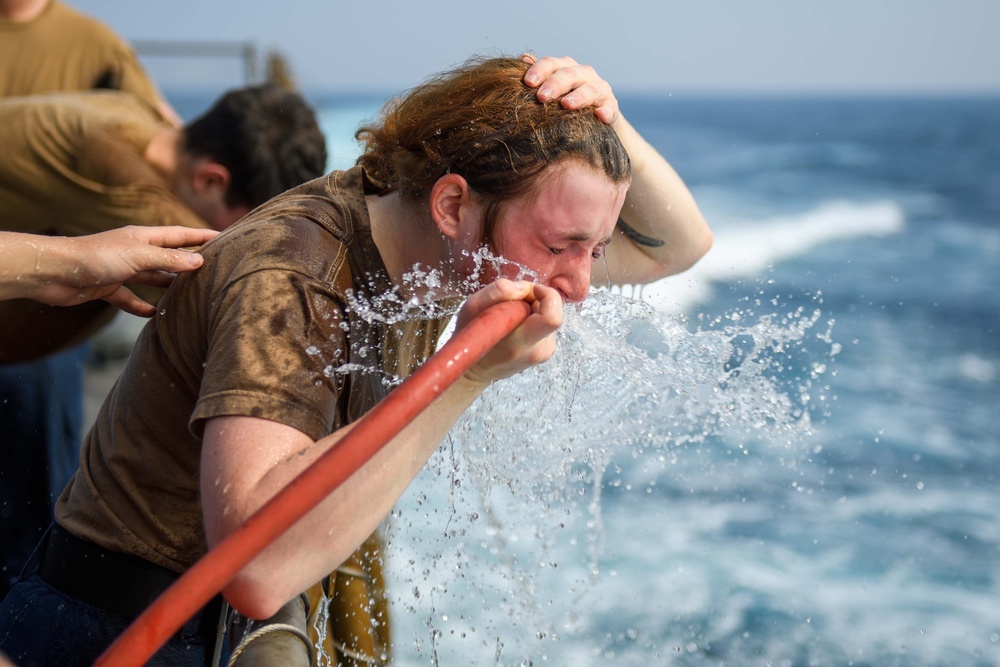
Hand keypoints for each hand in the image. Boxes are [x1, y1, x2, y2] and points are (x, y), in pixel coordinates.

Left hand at [2, 226, 217, 315]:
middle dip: (189, 262)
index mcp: (143, 237)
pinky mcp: (108, 287)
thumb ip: (169, 260)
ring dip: (170, 285)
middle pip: (169, 256)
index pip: (180, 235)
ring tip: (192, 294)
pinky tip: (154, 315)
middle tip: (214, 269)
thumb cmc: (94, 257)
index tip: (224, 238)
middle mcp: (134, 251)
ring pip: (153, 278)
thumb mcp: (138, 256)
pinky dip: (142, 306)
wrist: (53, 271)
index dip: (202, 237)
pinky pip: (131, 298)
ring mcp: (121, 270)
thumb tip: (199, 262)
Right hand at [457, 279, 562, 384]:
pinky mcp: (547, 351)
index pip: (553, 318)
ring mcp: (545, 352)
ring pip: (548, 315)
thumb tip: (524, 288)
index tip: (531, 290)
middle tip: (512, 302)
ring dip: (532, 308)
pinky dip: (534, 318)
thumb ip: (497, 292)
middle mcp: (539, 350)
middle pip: (552, 311)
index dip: (547, 296)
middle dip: (534, 298)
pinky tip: (517, 325)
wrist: (476, 369)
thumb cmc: (471, 336)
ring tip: (510, 316)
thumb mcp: (472, 307)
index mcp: (521, 343)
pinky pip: (546, 324)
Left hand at [521, 54, 619, 124]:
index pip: (550, 64)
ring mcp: (599, 89)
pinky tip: (600, 116)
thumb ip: (537, 77)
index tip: (527, 82)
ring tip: (566, 105)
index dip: (540, 70)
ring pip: (590, 89)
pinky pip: (610, 108)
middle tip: (542, 97)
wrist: (593, 124)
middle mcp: (583, 74)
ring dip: (579, 96)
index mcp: (564, 69)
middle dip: (555, 84)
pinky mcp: (611, 107)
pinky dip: (606, 111)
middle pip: (568, 74)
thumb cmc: (563, 106)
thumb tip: (522, 58)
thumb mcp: (550, 91)